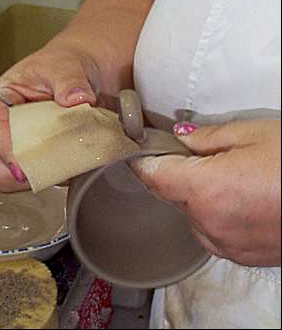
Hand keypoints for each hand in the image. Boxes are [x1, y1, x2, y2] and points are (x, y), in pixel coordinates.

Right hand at [0, 45, 97, 191]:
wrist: (92, 69)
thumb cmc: (67, 64)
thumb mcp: (65, 66)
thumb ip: (69, 82)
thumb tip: (75, 99)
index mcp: (3, 104)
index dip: (5, 151)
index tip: (21, 166)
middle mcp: (14, 130)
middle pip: (1, 164)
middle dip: (23, 170)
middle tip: (48, 166)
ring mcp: (34, 146)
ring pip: (28, 174)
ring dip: (50, 172)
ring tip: (72, 156)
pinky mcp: (55, 156)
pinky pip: (57, 174)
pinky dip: (69, 172)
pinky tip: (83, 158)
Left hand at [132, 119, 280, 266]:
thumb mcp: (252, 134)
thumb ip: (206, 137)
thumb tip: (180, 137)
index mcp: (205, 189)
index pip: (154, 176)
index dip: (142, 161)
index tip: (137, 150)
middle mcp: (208, 223)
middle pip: (171, 195)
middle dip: (176, 174)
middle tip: (196, 155)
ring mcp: (224, 244)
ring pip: (190, 214)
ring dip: (196, 195)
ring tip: (227, 177)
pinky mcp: (240, 255)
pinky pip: (210, 231)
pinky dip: (213, 213)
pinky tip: (240, 198)